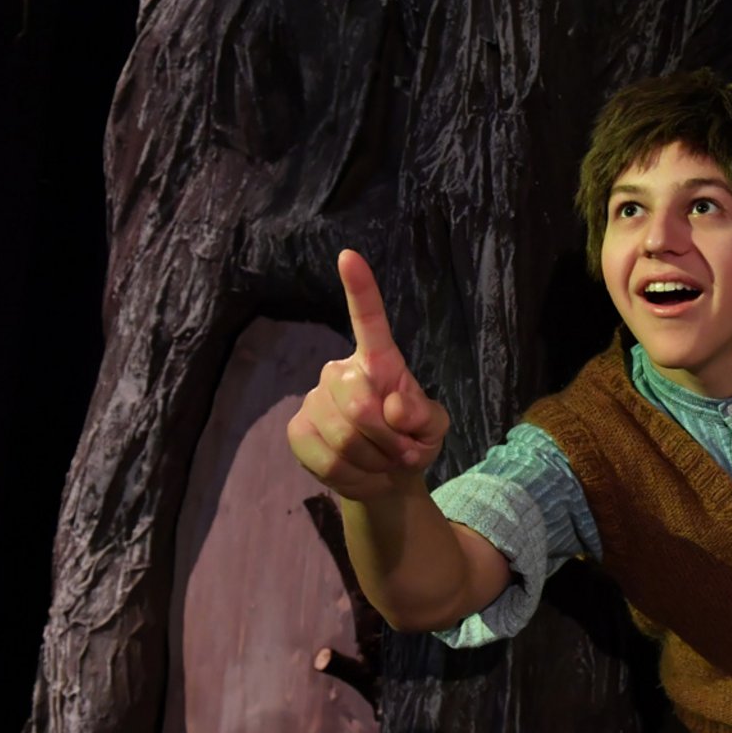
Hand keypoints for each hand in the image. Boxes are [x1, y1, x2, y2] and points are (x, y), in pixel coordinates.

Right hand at [287, 250, 449, 499]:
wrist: (387, 474)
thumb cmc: (412, 439)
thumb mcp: (434, 428)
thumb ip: (424, 415)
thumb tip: (395, 406)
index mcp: (379, 360)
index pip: (369, 321)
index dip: (360, 290)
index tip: (350, 256)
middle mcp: (340, 370)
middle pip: (359, 407)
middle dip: (389, 441)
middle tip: (403, 452)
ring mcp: (314, 399)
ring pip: (345, 439)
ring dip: (375, 461)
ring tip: (385, 462)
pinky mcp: (297, 430)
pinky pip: (327, 459)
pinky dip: (355, 476)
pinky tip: (363, 473)